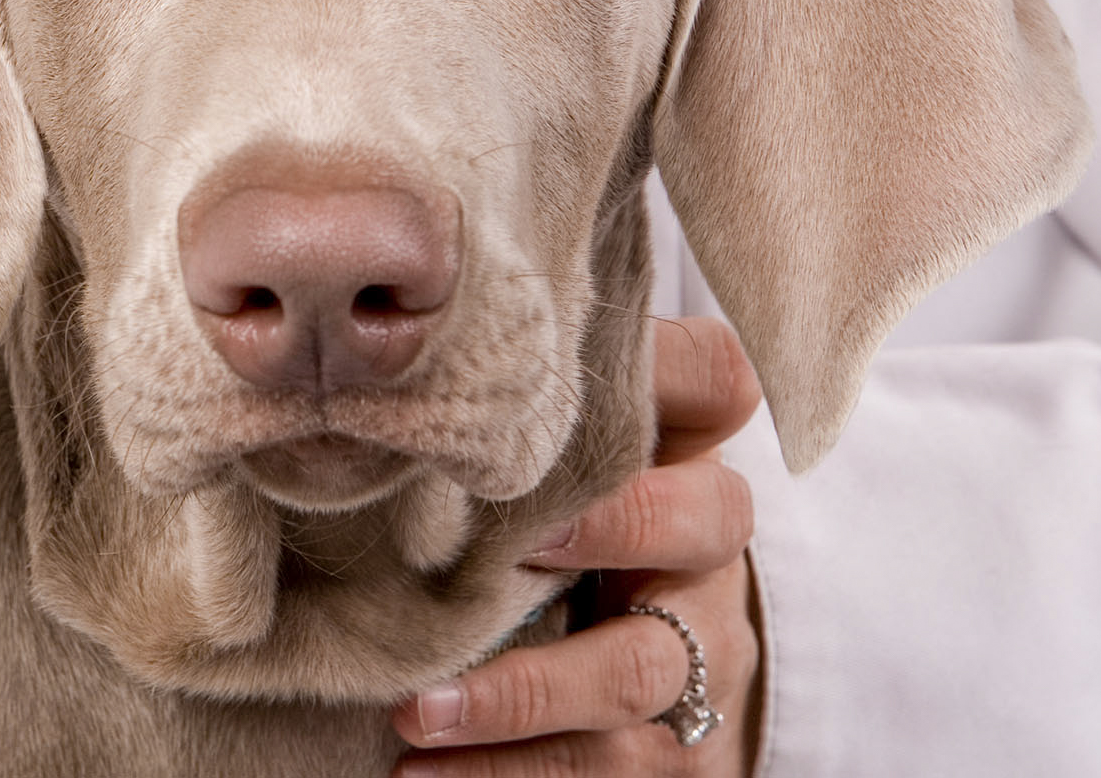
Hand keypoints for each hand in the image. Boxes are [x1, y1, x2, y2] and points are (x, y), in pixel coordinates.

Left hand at [391, 317, 763, 775]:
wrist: (621, 669)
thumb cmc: (548, 541)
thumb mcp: (541, 472)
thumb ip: (505, 419)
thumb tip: (384, 364)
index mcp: (678, 456)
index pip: (716, 381)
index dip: (666, 378)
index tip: (556, 419)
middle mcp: (707, 550)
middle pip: (708, 518)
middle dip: (613, 527)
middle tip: (511, 548)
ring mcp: (701, 652)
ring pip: (639, 665)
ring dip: (522, 693)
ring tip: (417, 709)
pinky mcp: (679, 753)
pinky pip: (610, 768)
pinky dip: (508, 773)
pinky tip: (423, 771)